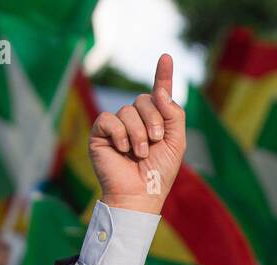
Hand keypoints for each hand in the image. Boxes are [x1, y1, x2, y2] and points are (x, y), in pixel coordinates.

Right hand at [89, 53, 185, 214]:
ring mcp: (117, 125)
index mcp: (155, 121)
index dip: (163, 75)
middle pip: (144, 99)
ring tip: (139, 153)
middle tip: (155, 141)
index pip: (159, 94)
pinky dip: (119, 135)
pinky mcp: (101, 133)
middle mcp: (136, 120)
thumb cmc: (159, 173)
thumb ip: (173, 115)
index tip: (167, 57)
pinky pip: (109, 120)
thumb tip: (161, 91)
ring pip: (127, 110)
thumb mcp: (175, 142)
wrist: (140, 194)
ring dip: (138, 134)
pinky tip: (123, 150)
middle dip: (154, 120)